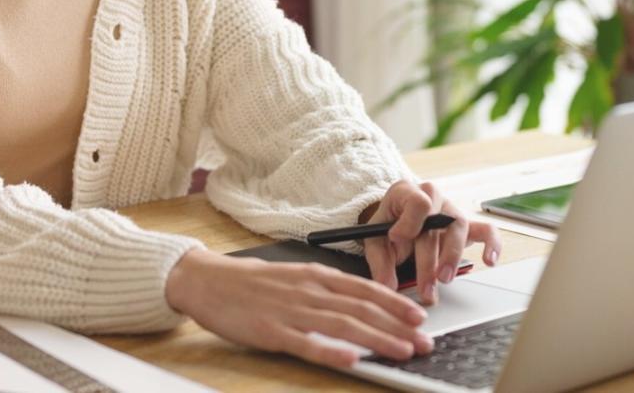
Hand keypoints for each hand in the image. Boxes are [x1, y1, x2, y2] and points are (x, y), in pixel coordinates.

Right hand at [164, 248, 433, 368]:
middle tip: (425, 341)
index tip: (419, 316)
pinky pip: (306, 342)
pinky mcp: (272, 331)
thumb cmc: (253, 283)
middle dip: (398, 326)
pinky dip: (331, 350)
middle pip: (362, 308)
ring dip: (377, 338)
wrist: (208, 281)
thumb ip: (325, 289)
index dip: (396, 303)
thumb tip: (359, 304)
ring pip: (343, 324)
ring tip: (402, 350)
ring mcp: (291, 311)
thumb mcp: (295, 277)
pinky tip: (351, 359)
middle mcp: (310, 290)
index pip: (365, 289)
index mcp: (316, 275)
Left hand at [362, 180, 501, 305]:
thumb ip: (380, 263)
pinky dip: (492, 244)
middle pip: (438, 221)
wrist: (397, 222)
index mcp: (406, 193)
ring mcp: (451, 211)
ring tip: (444, 279)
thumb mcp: (375, 241)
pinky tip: (489, 261)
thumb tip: (388, 286)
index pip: (417, 201)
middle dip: (430, 257)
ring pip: (459, 226)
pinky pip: (487, 230)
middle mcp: (432, 197)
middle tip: (425, 284)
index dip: (409, 222)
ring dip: (452, 255)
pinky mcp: (466, 226)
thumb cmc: (387, 228)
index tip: (397, 239)